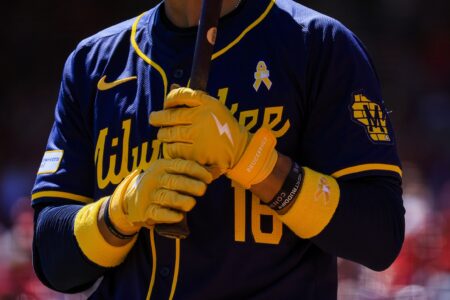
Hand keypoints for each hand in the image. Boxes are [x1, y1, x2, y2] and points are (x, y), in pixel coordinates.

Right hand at [108, 159, 211, 234]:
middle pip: (175, 181)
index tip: (209, 178)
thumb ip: (188, 171)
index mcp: (162, 165)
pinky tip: (179, 217)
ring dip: (182, 201)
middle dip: (192, 185)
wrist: (131, 199)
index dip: (198, 171)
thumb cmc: (160, 183)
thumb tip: (216, 170)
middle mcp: (154, 178)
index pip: (182, 165)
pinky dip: (170, 216)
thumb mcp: (168, 172)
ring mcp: (149, 195)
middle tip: (202, 190)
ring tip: (191, 204)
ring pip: (168, 197)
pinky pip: (158, 213)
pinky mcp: (145, 211)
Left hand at [149, 87, 277, 187]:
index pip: (179, 95)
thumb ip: (192, 97)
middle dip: (157, 118)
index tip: (166, 105)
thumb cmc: (223, 126)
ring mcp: (199, 135)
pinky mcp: (197, 153)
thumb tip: (171, 85)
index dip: (168, 99)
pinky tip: (171, 148)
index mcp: (207, 104)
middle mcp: (202, 117)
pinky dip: (169, 148)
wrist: (240, 150)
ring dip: (163, 134)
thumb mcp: (213, 107)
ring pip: (168, 134)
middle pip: (169, 116)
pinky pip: (173, 149)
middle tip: (154, 119)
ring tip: (164, 135)